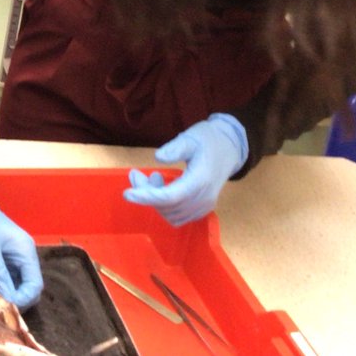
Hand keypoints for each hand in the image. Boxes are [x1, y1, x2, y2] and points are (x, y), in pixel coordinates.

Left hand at [0, 165, 42, 308]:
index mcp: (26, 250)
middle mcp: (24, 255)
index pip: (35, 285)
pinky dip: (3, 289)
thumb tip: (9, 302)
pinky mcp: (2, 258)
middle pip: (30, 287)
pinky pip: (8, 279)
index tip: (6, 309)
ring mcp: (14, 257)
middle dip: (18, 301)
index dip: (24, 300)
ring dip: (10, 297)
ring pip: (19, 285)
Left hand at [123, 113, 247, 225]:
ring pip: (171, 215)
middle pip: (167, 206)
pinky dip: (164, 206)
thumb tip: (158, 157)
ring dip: (155, 200)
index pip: (170, 197)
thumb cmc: (207, 140)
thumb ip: (175, 148)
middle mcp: (203, 198)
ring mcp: (204, 206)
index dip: (147, 197)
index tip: (127, 194)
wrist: (228, 148)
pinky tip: (162, 188)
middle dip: (146, 193)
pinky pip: (178, 217)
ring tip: (153, 177)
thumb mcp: (190, 138)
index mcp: (200, 180)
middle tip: (136, 174)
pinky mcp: (202, 209)